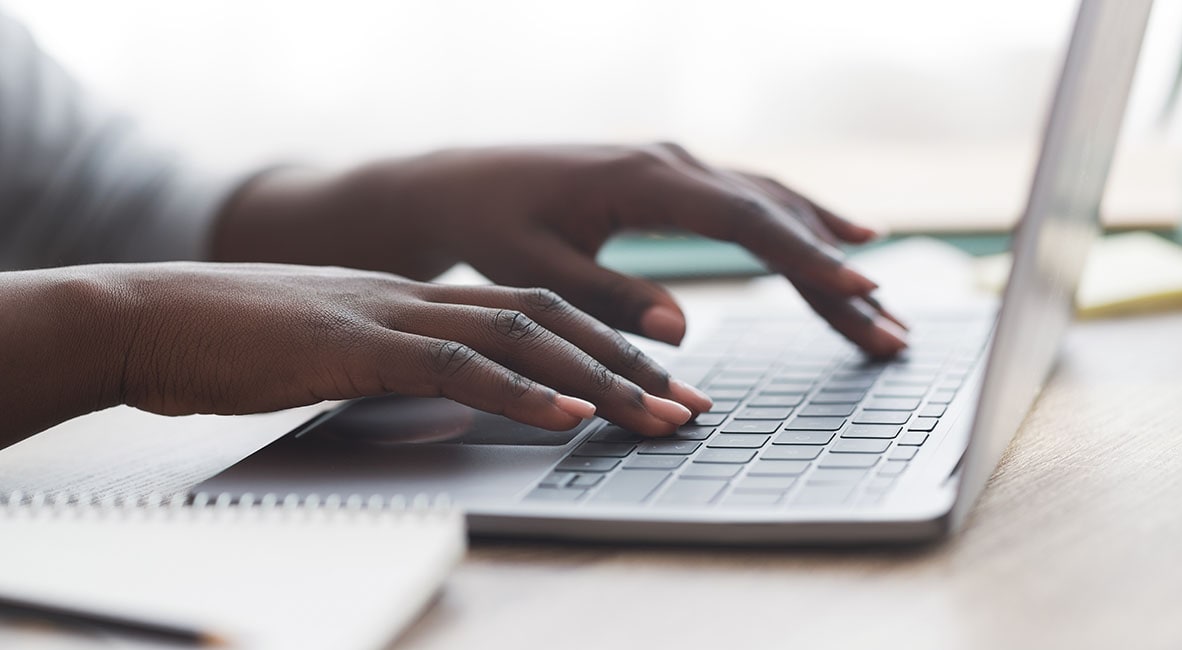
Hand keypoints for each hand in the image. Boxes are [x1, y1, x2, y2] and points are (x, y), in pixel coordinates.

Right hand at [0, 263, 711, 442]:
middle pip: (551, 321)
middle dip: (629, 366)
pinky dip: (517, 391)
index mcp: (423, 300)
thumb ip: (405, 367)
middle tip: (694, 407)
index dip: (606, 348)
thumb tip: (463, 400)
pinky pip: (451, 367)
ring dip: (597, 379)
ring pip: (520, 338)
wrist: (152, 316)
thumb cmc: (241, 343)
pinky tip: (566, 414)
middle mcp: (422, 299)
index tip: (661, 386)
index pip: (538, 315)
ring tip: (659, 416)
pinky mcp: (354, 346)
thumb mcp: (343, 353)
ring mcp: (391, 316)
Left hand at [215, 144, 907, 356]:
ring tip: (879, 300)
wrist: (456, 184)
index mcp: (643, 180)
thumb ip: (607, 299)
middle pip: (776, 215)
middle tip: (890, 329)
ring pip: (772, 204)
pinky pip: (750, 199)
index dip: (807, 260)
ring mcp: (676, 164)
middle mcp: (671, 161)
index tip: (861, 294)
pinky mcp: (672, 177)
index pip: (746, 221)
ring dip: (827, 250)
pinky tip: (834, 238)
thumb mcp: (535, 272)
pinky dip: (797, 223)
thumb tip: (682, 330)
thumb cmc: (488, 226)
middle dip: (835, 274)